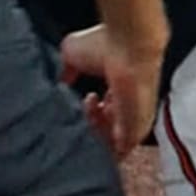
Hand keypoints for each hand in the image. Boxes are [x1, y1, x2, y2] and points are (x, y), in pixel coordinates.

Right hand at [58, 24, 165, 158]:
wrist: (128, 44)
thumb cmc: (106, 43)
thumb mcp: (72, 53)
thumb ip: (65, 70)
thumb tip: (58, 80)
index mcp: (122, 89)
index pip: (107, 112)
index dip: (91, 111)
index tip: (86, 98)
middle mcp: (131, 106)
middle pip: (108, 130)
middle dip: (90, 124)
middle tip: (84, 108)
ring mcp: (136, 120)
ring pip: (111, 143)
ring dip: (94, 133)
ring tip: (90, 111)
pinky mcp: (137, 129)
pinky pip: (118, 152)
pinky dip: (102, 145)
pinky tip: (94, 120)